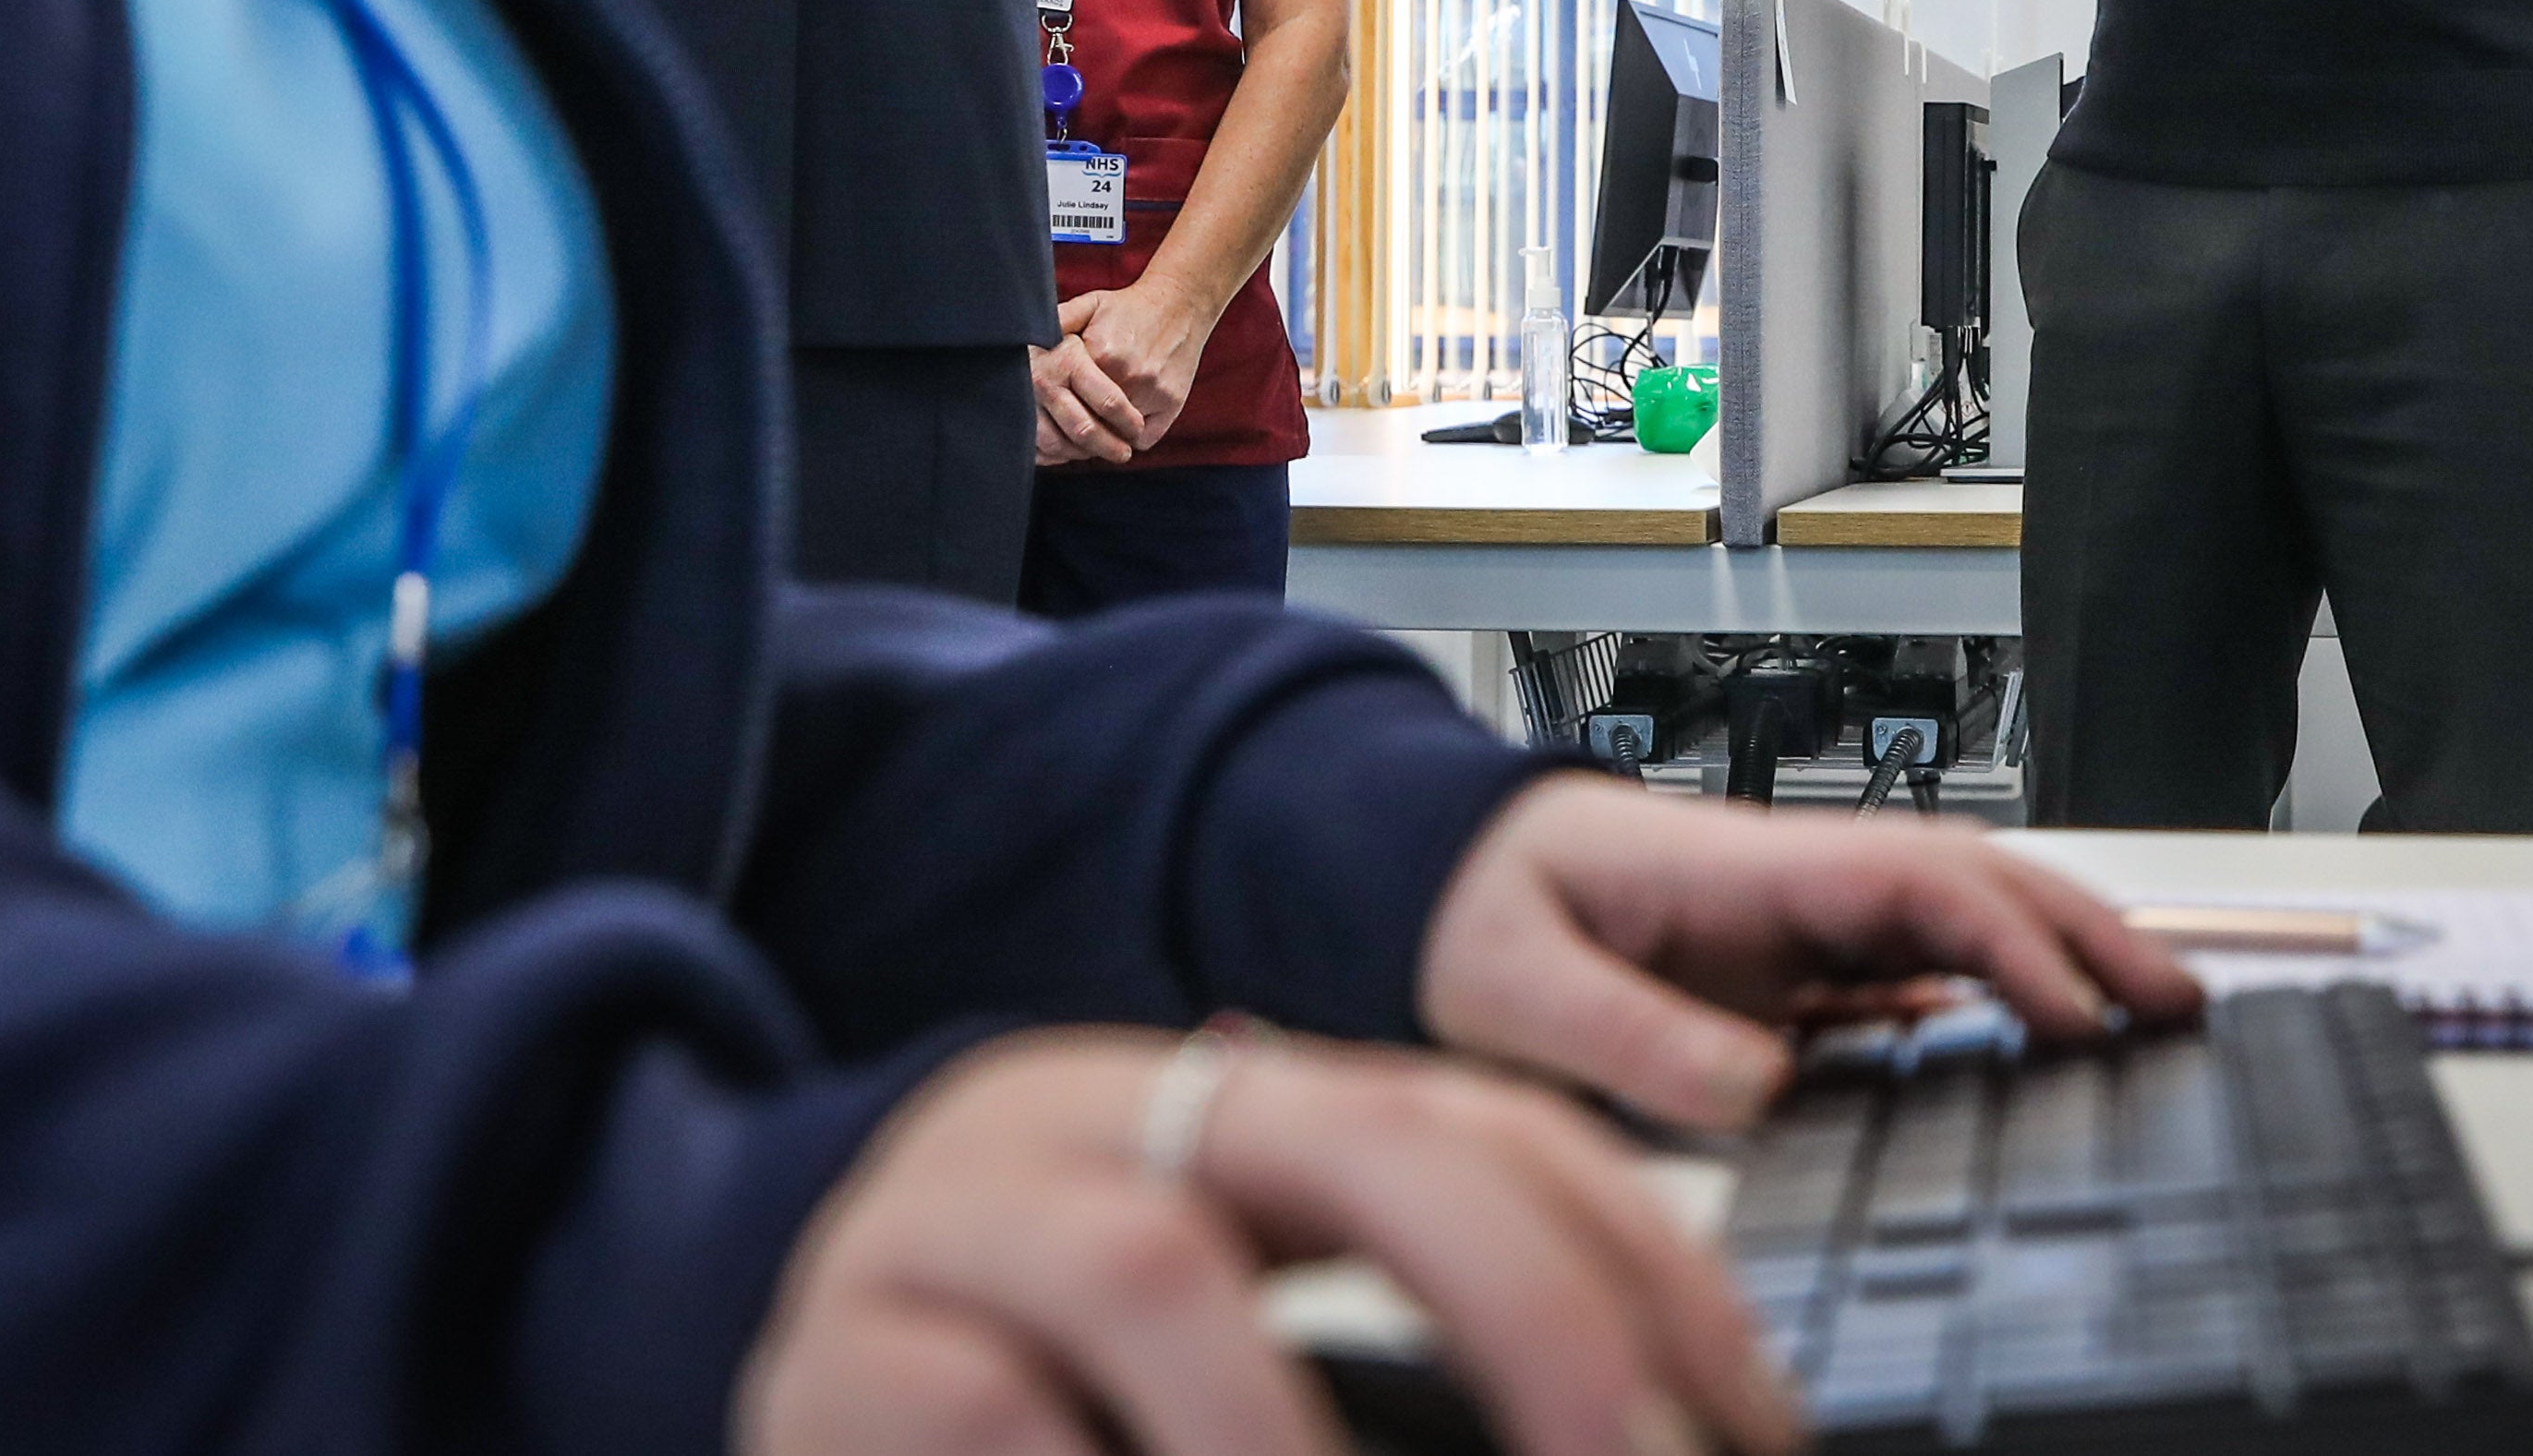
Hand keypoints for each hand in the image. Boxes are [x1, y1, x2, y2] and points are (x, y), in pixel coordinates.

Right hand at [740, 1026, 1791, 1455]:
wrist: (781, 1340)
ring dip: (1286, 1435)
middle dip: (1532, 1313)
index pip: (1491, 1128)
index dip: (1649, 1267)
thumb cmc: (1055, 1365)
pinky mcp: (843, 1355)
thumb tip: (1646, 1430)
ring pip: (1152, 1271)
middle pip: (1360, 1146)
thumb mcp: (1242, 1317)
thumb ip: (1411, 1336)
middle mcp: (1117, 1123)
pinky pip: (987, 1414)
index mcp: (1246, 1109)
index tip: (1751, 1426)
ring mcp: (964, 1225)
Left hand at [1031, 280, 1207, 466]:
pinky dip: (1133, 437)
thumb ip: (1058, 322)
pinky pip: (1144, 440)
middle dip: (1078, 432)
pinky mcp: (1172, 403)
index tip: (1057, 411)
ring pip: (1117, 436)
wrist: (1180, 303)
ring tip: (1100, 424)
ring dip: (1106, 438)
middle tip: (1076, 426)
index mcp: (1099, 354)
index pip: (1066, 403)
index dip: (1059, 412)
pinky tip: (1126, 422)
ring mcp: (1152, 391)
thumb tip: (1029, 342)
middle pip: (1090, 424)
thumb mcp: (1089, 305)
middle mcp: (1126, 374)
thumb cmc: (1129, 308)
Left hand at [1417, 777, 2205, 1129]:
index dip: (2010, 943)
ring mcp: (1793, 922)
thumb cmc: (1462, 907)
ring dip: (2060, 958)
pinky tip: (2040, 1043)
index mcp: (1746, 865)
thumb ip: (1625, 1032)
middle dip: (2087, 934)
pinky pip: (1910, 973)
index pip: (1918, 883)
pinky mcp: (1781, 966)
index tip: (2077, 1013)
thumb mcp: (1514, 983)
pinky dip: (1994, 997)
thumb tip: (1758, 1087)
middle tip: (2184, 1004)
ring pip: (1958, 924)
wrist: (1419, 875)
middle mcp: (1789, 883)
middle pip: (1973, 887)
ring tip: (2153, 1016)